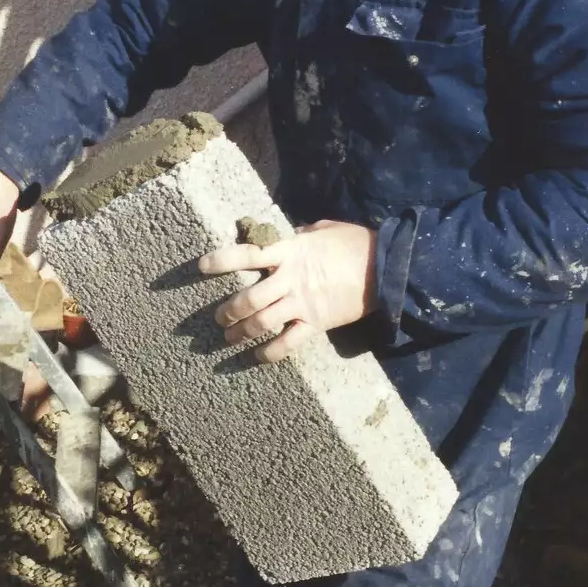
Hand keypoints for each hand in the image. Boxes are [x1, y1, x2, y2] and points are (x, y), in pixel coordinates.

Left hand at [198, 220, 376, 362]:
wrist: (386, 268)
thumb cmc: (356, 243)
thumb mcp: (323, 230)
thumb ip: (299, 235)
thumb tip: (286, 236)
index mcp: (290, 251)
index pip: (247, 255)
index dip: (221, 261)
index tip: (201, 266)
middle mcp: (290, 279)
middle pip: (248, 299)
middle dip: (227, 311)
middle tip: (218, 318)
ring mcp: (302, 304)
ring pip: (261, 323)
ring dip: (240, 333)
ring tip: (229, 339)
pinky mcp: (316, 323)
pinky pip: (287, 344)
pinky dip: (269, 353)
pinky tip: (257, 356)